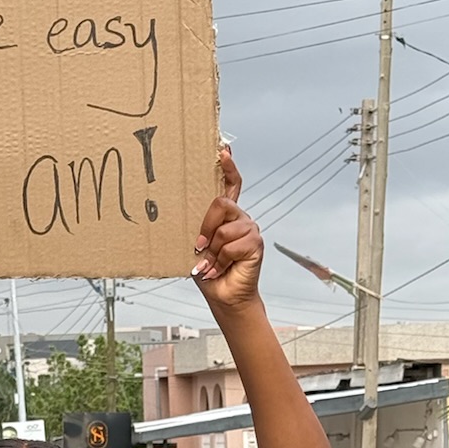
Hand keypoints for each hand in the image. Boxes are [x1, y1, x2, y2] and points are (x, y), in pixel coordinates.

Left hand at [191, 148, 261, 310]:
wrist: (224, 296)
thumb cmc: (210, 271)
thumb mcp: (199, 246)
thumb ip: (199, 228)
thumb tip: (192, 225)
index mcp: (226, 216)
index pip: (231, 185)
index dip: (228, 167)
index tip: (222, 151)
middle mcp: (240, 219)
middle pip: (220, 204)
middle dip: (206, 228)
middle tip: (199, 247)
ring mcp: (249, 229)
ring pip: (223, 230)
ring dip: (213, 252)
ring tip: (213, 264)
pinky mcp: (255, 243)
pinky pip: (231, 245)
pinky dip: (222, 260)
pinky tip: (222, 268)